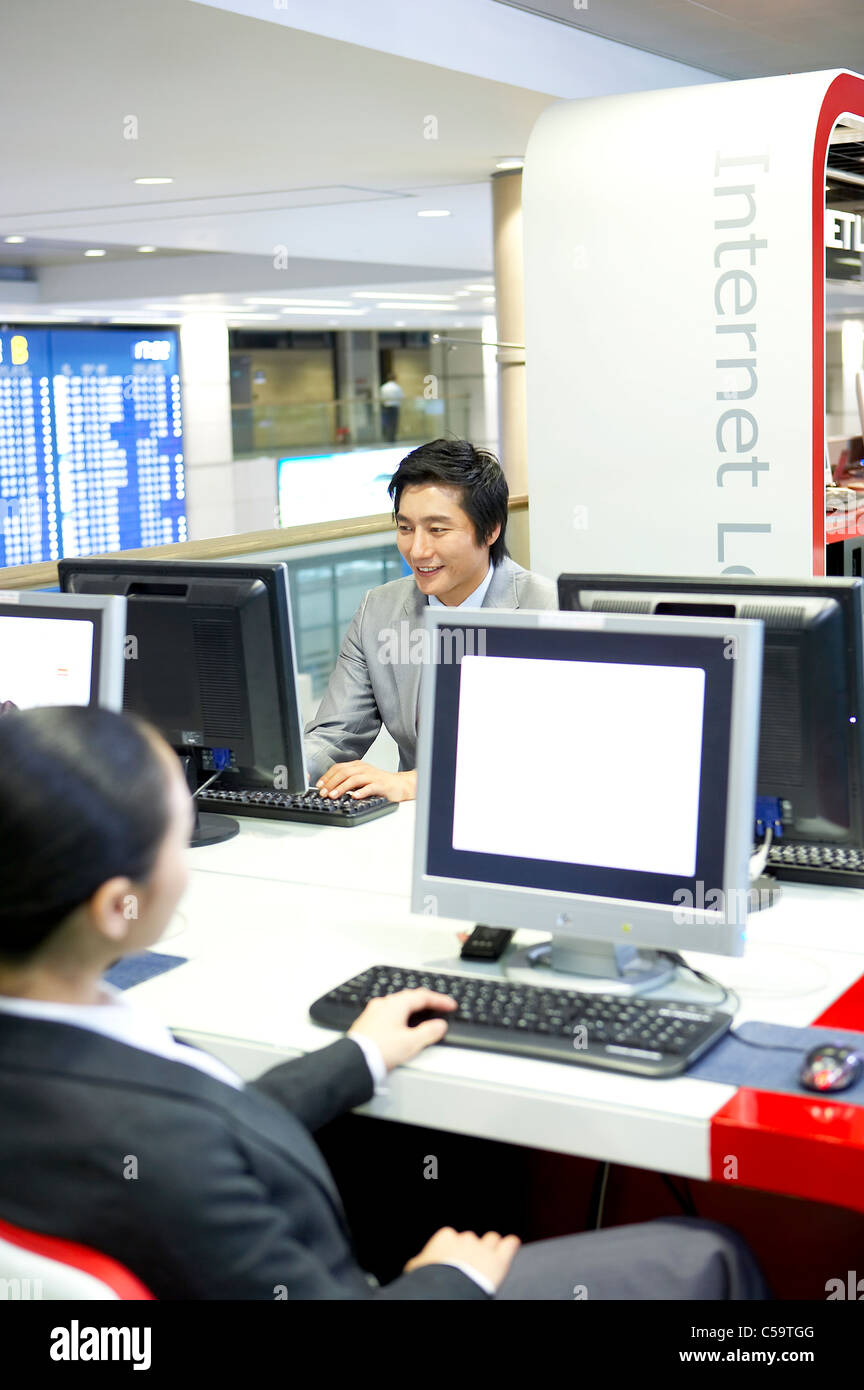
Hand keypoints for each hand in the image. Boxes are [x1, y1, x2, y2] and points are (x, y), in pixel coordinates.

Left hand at [316, 763, 416, 802]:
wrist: (398, 785)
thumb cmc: (378, 783)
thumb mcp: (361, 778)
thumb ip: (347, 781)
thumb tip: (329, 789)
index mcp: (357, 765)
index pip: (338, 768)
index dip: (327, 777)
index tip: (319, 786)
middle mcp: (363, 769)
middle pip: (344, 772)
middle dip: (331, 783)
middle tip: (323, 793)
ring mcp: (372, 776)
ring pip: (354, 779)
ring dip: (341, 787)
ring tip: (333, 795)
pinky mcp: (380, 785)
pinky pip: (369, 787)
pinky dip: (361, 792)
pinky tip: (354, 796)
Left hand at [348, 988, 455, 1068]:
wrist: (355, 1061)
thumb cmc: (381, 1050)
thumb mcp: (411, 1042)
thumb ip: (429, 1032)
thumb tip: (439, 1026)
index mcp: (396, 1004)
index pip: (423, 996)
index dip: (439, 1000)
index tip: (450, 1005)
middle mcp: (383, 1004)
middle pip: (410, 998)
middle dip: (426, 1002)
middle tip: (439, 1006)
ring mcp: (373, 1012)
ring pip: (398, 1004)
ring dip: (413, 1008)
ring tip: (423, 1015)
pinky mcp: (367, 1022)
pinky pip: (388, 1013)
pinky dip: (401, 1015)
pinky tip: (402, 1025)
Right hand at [404, 1228, 520, 1290]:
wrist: (447, 1289)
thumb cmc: (430, 1279)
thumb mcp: (416, 1269)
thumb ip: (421, 1261)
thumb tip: (416, 1264)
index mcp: (445, 1237)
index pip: (451, 1237)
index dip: (453, 1250)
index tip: (452, 1260)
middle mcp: (465, 1238)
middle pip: (471, 1239)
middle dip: (471, 1250)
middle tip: (469, 1265)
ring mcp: (484, 1248)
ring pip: (491, 1239)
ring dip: (491, 1247)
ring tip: (489, 1258)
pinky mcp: (500, 1259)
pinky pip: (510, 1243)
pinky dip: (510, 1245)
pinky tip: (510, 1246)